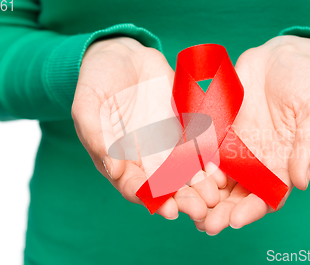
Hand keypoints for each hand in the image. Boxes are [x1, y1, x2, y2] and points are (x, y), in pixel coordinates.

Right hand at [72, 38, 221, 220]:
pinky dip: (210, 160)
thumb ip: (97, 136)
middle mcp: (145, 157)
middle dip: (184, 200)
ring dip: (201, 185)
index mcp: (119, 159)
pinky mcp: (183, 127)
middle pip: (167, 186)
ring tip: (215, 196)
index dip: (153, 200)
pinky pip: (199, 147)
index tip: (170, 210)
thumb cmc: (97, 81)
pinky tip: (221, 170)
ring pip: (186, 172)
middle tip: (201, 210)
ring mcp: (167, 143)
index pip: (137, 187)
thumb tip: (113, 169)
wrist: (122, 56)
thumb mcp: (87, 105)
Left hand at [198, 36, 309, 234]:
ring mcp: (237, 147)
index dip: (251, 210)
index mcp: (282, 162)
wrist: (282, 57)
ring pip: (218, 179)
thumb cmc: (306, 84)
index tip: (235, 220)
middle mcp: (257, 161)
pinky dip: (193, 166)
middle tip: (204, 224)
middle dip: (221, 211)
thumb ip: (307, 146)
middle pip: (238, 194)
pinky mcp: (219, 130)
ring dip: (203, 196)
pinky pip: (204, 151)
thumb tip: (302, 183)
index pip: (267, 196)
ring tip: (186, 207)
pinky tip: (179, 175)